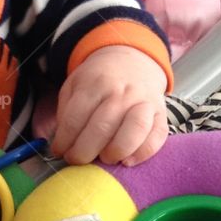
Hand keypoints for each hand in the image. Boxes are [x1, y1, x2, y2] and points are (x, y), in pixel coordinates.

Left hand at [49, 45, 167, 166]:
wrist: (133, 60)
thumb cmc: (98, 80)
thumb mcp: (74, 85)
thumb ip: (66, 112)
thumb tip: (63, 144)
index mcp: (95, 84)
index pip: (75, 118)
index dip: (64, 141)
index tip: (60, 152)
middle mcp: (121, 93)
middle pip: (102, 128)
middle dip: (84, 152)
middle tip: (77, 160)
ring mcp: (144, 102)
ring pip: (135, 130)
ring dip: (116, 151)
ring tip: (105, 159)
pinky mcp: (161, 113)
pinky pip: (157, 136)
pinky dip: (143, 153)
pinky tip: (128, 161)